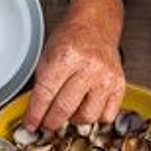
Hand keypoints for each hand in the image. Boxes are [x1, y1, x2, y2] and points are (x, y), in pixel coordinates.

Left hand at [23, 0, 124, 130]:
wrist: (96, 25)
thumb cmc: (72, 38)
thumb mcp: (48, 55)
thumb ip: (43, 84)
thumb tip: (36, 113)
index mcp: (66, 56)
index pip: (46, 94)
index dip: (36, 114)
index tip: (31, 124)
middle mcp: (89, 68)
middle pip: (65, 108)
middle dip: (51, 122)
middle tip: (47, 124)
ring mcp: (105, 78)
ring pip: (87, 116)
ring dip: (74, 120)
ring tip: (69, 113)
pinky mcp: (119, 86)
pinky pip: (107, 116)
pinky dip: (96, 118)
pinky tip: (87, 109)